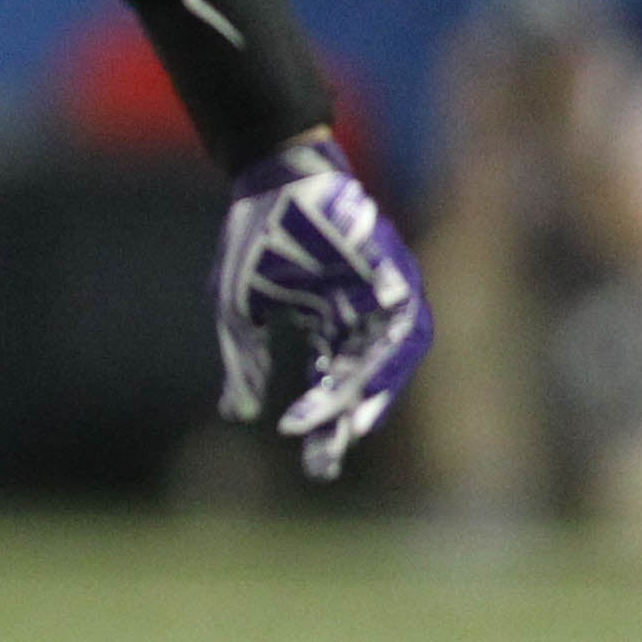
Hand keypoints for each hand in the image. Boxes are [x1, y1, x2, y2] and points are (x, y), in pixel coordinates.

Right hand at [213, 138, 431, 480]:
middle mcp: (359, 315)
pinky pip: (405, 330)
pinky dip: (386, 361)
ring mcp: (382, 296)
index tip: (310, 460)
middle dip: (342, 421)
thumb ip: (243, 362)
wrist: (275, 181)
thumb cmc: (256, 237)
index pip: (328, 382)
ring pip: (386, 361)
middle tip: (324, 459)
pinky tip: (361, 384)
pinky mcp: (398, 277)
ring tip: (346, 427)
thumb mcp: (237, 309)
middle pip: (359, 381)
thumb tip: (235, 415)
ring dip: (367, 396)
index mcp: (325, 320)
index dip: (320, 422)